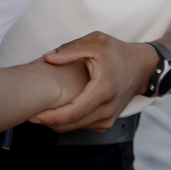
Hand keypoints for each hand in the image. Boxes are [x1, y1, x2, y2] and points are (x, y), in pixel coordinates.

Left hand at [30, 32, 157, 132]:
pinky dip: (68, 123)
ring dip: (57, 123)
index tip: (34, 115)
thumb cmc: (117, 52)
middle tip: (29, 115)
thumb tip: (47, 57)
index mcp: (103, 90)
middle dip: (49, 122)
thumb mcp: (96, 42)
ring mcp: (108, 118)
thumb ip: (70, 48)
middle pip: (72, 124)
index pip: (74, 112)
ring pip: (76, 127)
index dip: (52, 117)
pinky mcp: (107, 122)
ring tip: (39, 113)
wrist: (141, 68)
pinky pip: (83, 126)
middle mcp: (107, 109)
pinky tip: (56, 113)